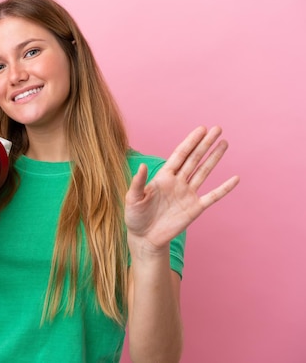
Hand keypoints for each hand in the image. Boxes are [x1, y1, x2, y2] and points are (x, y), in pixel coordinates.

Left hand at [125, 126, 239, 252]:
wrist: (145, 238)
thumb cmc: (135, 217)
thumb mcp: (132, 198)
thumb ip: (138, 182)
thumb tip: (142, 166)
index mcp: (163, 177)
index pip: (180, 155)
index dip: (190, 142)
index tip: (201, 129)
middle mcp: (178, 182)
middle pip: (194, 159)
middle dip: (205, 144)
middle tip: (217, 128)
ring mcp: (187, 194)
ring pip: (204, 172)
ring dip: (214, 158)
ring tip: (224, 143)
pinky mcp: (195, 208)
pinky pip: (212, 196)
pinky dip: (224, 188)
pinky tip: (235, 179)